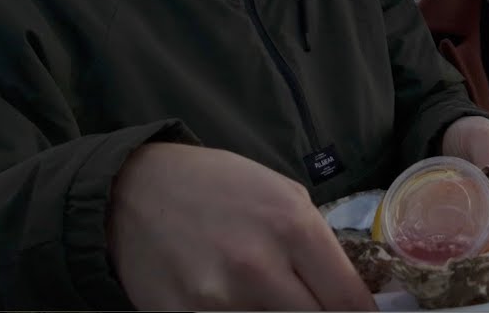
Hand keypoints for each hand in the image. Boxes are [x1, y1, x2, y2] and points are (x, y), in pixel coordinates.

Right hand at [108, 143, 376, 310]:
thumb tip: (354, 298)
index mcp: (292, 226)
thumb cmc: (216, 187)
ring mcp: (218, 301)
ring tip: (268, 300)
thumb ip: (318, 245)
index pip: (350, 303)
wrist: (134, 190)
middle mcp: (258, 267)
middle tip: (313, 307)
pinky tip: (235, 305)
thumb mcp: (281, 194)